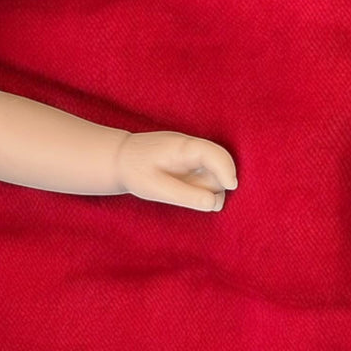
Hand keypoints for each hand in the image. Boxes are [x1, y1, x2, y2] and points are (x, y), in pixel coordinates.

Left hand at [115, 131, 237, 211]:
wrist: (119, 159)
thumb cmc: (134, 171)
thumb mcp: (155, 187)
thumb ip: (185, 195)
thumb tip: (214, 203)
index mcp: (183, 147)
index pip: (214, 153)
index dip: (226, 169)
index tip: (231, 187)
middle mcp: (192, 149)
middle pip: (219, 167)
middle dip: (217, 184)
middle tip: (197, 198)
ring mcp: (193, 157)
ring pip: (214, 175)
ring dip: (208, 189)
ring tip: (179, 192)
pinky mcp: (192, 166)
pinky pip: (207, 178)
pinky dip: (203, 190)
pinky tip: (185, 193)